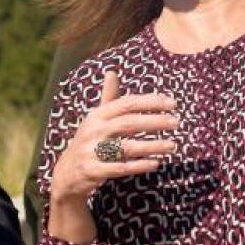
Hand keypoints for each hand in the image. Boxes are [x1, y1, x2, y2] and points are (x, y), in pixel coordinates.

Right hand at [49, 71, 177, 206]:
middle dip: (155, 121)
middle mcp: (93, 130)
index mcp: (97, 115)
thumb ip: (108, 97)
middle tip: (176, 122)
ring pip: (127, 147)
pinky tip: (156, 163)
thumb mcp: (96, 118)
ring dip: (152, 146)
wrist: (67, 172)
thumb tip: (112, 72)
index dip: (150, 101)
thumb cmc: (89, 140)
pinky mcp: (93, 170)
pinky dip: (139, 165)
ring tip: (172, 145)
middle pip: (128, 123)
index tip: (172, 103)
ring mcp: (91, 151)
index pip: (126, 103)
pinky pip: (120, 168)